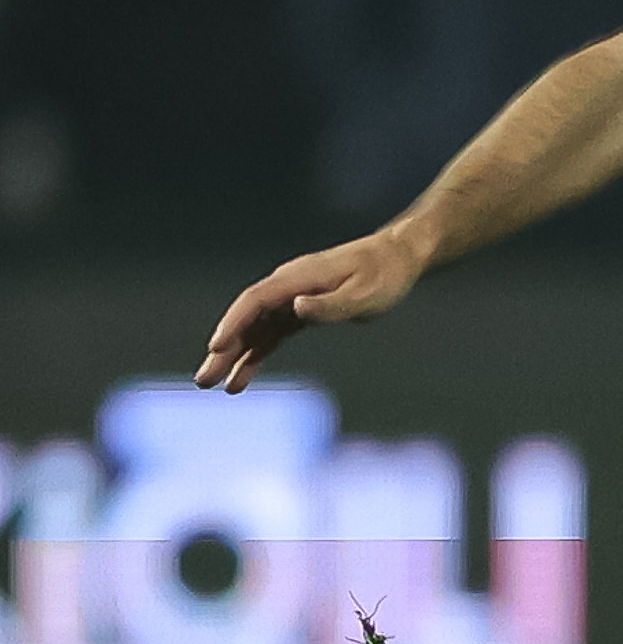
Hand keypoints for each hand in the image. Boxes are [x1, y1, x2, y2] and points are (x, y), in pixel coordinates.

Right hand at [195, 227, 427, 391]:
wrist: (396, 258)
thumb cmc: (384, 275)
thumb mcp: (364, 294)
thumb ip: (331, 304)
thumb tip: (297, 309)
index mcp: (297, 278)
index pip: (256, 301)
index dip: (234, 323)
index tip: (217, 347)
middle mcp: (288, 287)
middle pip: (247, 318)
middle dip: (224, 348)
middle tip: (204, 379)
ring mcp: (292, 298)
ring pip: (256, 330)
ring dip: (234, 356)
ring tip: (215, 384)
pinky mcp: (301, 311)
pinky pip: (272, 335)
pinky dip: (256, 354)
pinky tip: (241, 378)